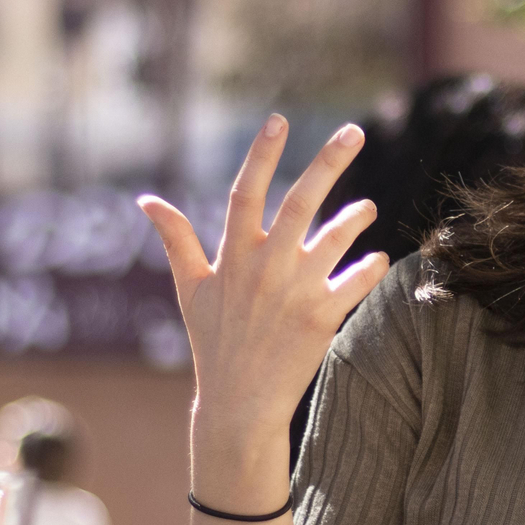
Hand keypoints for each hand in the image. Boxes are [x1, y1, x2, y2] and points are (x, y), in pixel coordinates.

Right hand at [137, 116, 389, 445]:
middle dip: (328, 162)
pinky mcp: (322, 318)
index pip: (244, 192)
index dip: (260, 154)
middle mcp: (265, 266)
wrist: (238, 404)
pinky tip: (378, 260)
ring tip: (367, 209)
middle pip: (301, 201)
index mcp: (232, 255)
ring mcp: (295, 291)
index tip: (278, 120)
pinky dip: (371, 267)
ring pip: (335, 237)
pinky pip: (356, 282)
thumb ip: (175, 240)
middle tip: (354, 131)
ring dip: (356, 216)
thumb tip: (146, 201)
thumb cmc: (213, 343)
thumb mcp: (188, 289)